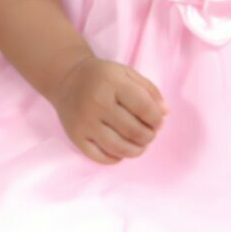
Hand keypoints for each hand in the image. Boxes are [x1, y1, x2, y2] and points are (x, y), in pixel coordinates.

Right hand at [45, 55, 165, 165]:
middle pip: (134, 131)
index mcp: (112, 83)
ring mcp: (85, 122)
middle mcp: (97, 103)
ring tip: (139, 144)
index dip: (157, 119)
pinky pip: (101, 157)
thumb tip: (165, 113)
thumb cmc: (102, 77)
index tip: (158, 121)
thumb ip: (149, 91)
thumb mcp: (126, 74)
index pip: (144, 108)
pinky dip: (116, 158)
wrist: (66, 79)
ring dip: (136, 150)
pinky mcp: (76, 137)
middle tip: (149, 133)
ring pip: (119, 148)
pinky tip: (121, 150)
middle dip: (149, 136)